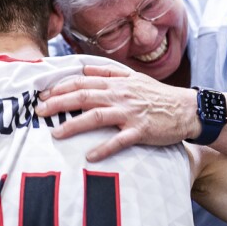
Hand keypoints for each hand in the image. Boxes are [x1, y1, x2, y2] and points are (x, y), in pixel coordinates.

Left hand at [35, 63, 197, 161]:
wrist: (188, 109)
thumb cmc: (158, 96)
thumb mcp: (133, 78)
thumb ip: (108, 73)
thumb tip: (84, 69)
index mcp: (117, 83)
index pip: (82, 81)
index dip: (60, 87)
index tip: (42, 94)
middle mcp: (120, 95)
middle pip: (84, 96)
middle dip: (58, 103)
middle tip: (39, 112)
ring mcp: (130, 113)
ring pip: (97, 116)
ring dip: (74, 125)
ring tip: (55, 134)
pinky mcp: (141, 130)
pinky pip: (120, 140)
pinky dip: (104, 148)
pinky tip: (90, 157)